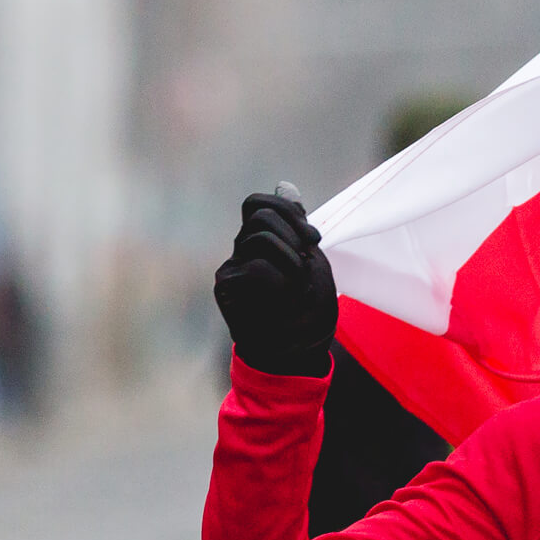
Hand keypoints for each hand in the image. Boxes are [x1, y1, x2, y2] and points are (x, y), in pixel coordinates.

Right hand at [213, 183, 336, 376]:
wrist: (297, 355)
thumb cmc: (306, 311)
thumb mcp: (311, 261)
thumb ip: (295, 225)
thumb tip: (286, 184)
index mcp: (259, 242)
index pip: (258, 204)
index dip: (287, 210)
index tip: (313, 238)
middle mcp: (239, 252)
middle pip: (260, 215)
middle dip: (294, 234)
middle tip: (307, 264)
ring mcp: (230, 270)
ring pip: (259, 237)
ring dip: (291, 260)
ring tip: (297, 285)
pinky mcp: (226, 289)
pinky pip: (258, 267)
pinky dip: (283, 282)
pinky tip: (285, 300)